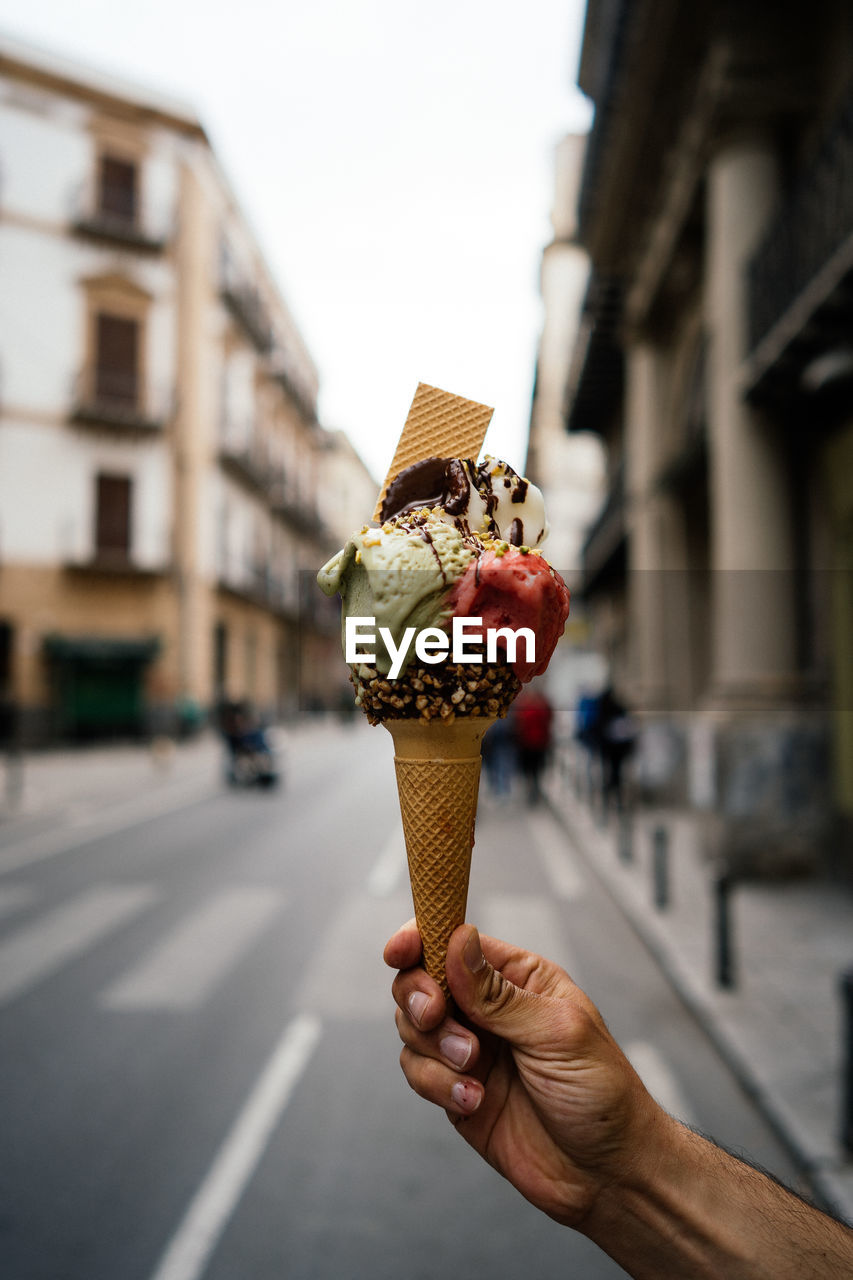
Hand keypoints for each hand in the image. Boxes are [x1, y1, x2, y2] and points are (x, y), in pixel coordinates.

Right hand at [384, 920, 669, 1228]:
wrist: (605, 1174)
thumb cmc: (600, 1093)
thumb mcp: (556, 1032)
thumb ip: (498, 993)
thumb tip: (458, 939)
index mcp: (517, 977)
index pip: (456, 941)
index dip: (420, 938)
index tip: (398, 952)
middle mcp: (487, 1007)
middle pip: (421, 979)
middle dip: (420, 997)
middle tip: (436, 1016)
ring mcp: (468, 1049)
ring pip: (412, 1027)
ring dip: (434, 1047)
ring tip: (472, 1070)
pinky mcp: (454, 1090)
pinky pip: (418, 1072)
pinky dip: (436, 1085)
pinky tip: (474, 1101)